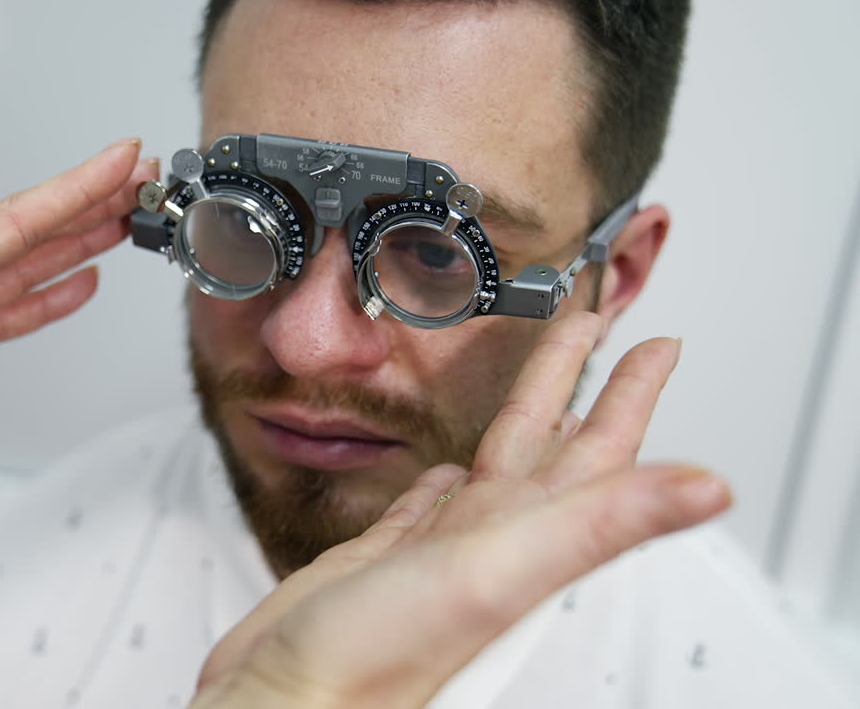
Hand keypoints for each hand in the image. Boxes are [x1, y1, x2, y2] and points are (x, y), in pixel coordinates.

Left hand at [0, 139, 155, 550]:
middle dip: (84, 205)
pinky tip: (73, 287)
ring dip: (72, 244)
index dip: (70, 192)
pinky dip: (41, 299)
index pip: (5, 223)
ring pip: (17, 271)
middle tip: (141, 181)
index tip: (120, 161)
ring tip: (123, 223)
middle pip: (20, 236)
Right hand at [191, 313, 731, 708]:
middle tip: (594, 327)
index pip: (597, 450)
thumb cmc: (378, 657)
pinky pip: (428, 504)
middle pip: (548, 444)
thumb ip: (598, 524)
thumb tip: (711, 490)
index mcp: (524, 534)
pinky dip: (442, 476)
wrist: (287, 703)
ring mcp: (436, 550)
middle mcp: (489, 539)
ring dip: (520, 422)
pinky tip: (445, 467)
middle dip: (575, 382)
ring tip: (537, 385)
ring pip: (493, 465)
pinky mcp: (382, 559)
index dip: (630, 394)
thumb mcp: (499, 573)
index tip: (658, 345)